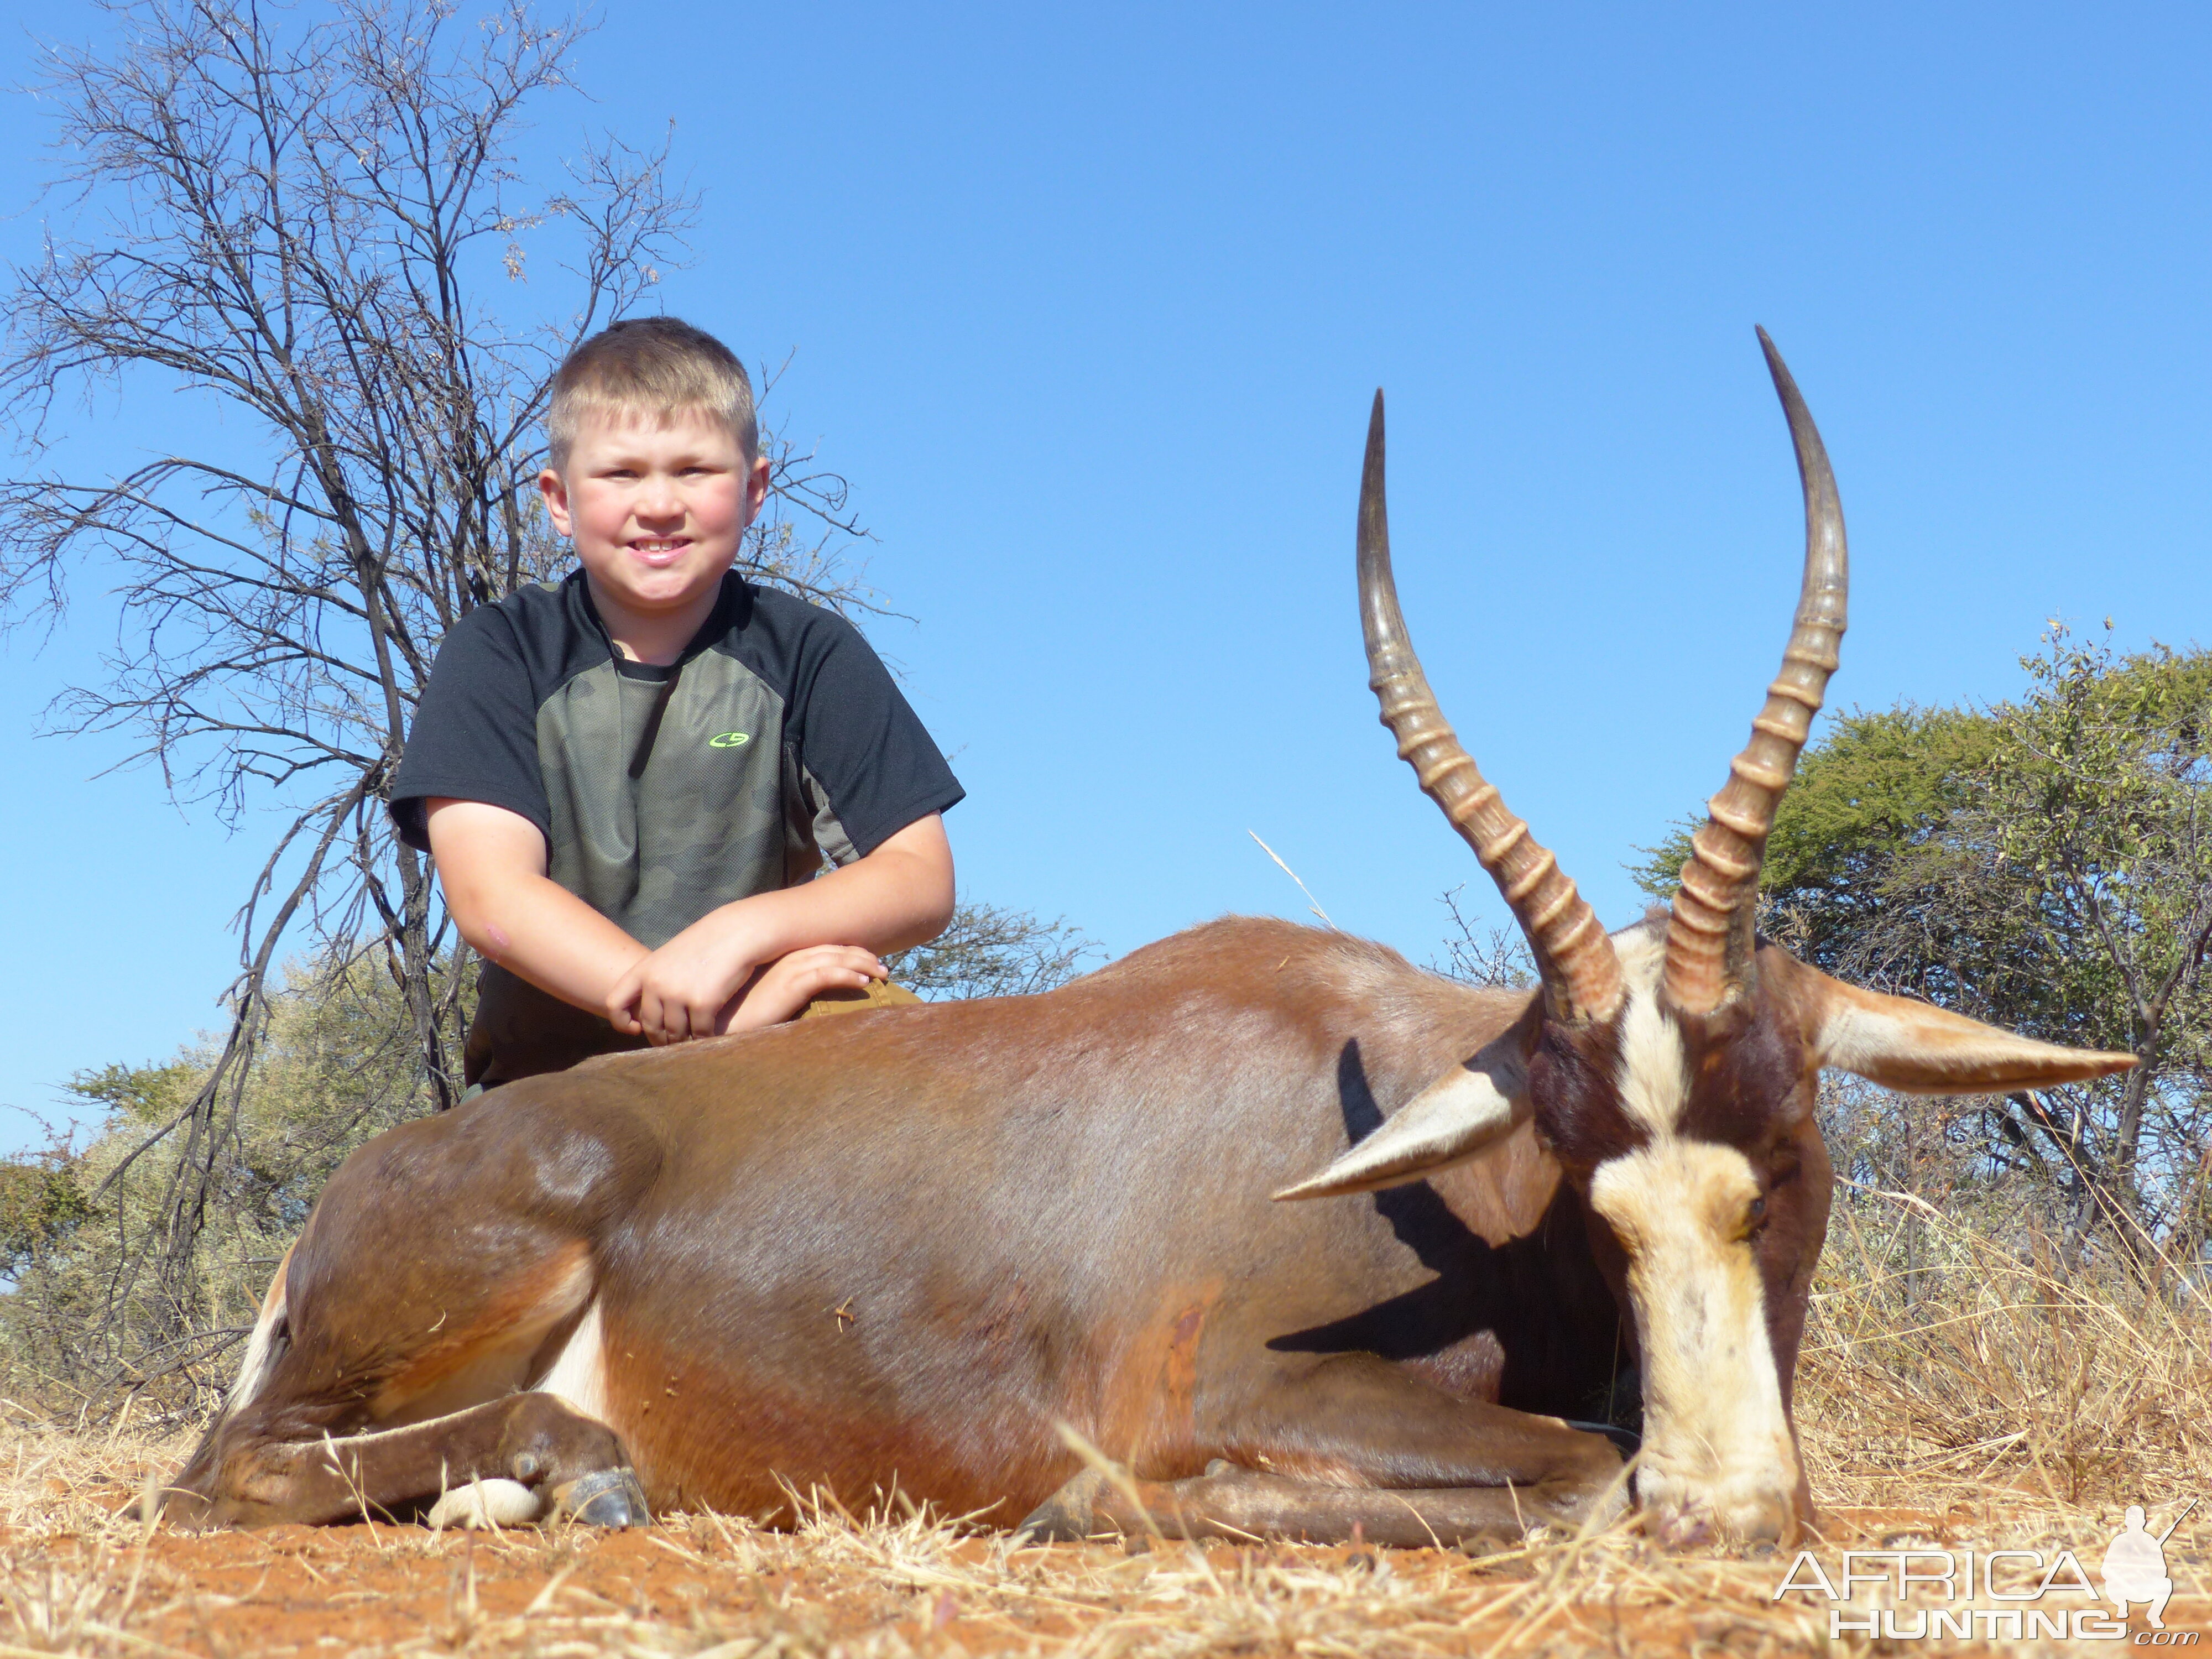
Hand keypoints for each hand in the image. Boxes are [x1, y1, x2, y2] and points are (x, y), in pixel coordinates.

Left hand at [606, 911, 774, 1045]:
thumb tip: (647, 1016)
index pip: (615, 1004)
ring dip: (683, 1041)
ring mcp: (678, 994)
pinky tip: (709, 1035)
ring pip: (675, 1033)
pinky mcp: (703, 1004)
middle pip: (650, 1025)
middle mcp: (656, 983)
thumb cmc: (707, 945)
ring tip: (690, 1041)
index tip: (637, 1028)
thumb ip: (656, 981)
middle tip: (671, 1043)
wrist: (738, 933)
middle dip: (660, 1038)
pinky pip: (699, 1033)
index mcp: (644, 970)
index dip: (622, 1022)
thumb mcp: (671, 958)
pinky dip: (704, 1038)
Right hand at [717, 944, 887, 1033]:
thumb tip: (806, 995)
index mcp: (784, 958)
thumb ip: (786, 990)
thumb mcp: (768, 996)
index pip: (824, 948)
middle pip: (834, 950)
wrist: (719, 1021)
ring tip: (881, 974)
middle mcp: (788, 958)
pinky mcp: (789, 986)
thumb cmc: (740, 1012)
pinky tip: (864, 983)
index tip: (869, 962)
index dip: (849, 953)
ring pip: (835, 959)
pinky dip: (847, 975)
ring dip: (862, 964)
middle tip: (883, 967)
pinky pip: (826, 975)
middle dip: (862, 956)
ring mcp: (789, 970)